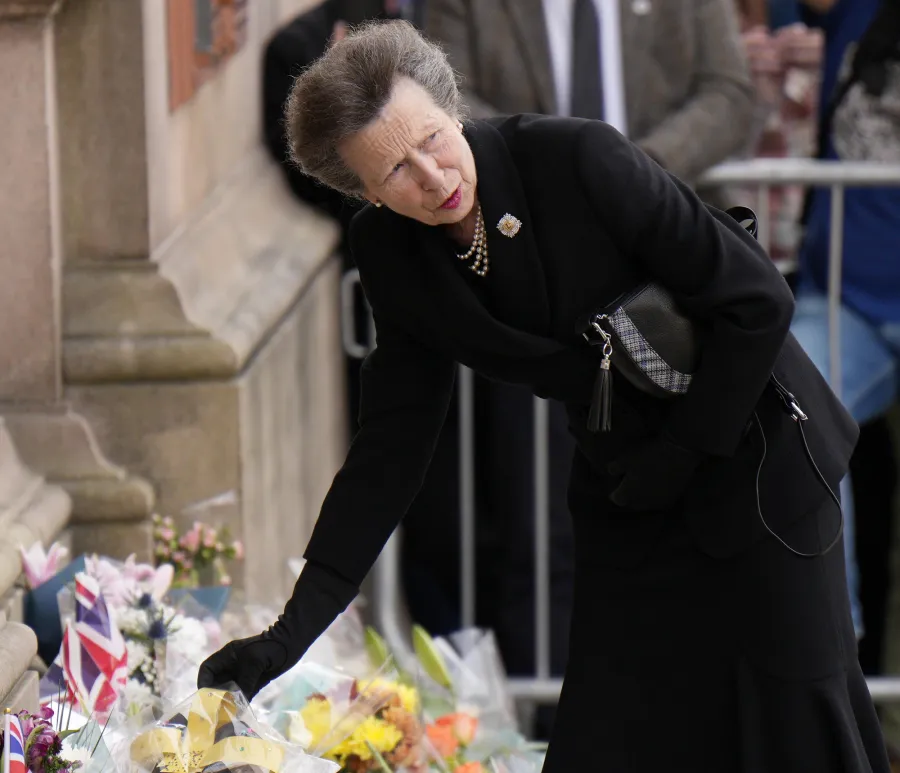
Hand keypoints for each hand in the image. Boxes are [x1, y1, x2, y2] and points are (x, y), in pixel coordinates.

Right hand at [197, 561, 359, 700]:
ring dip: (227, 703)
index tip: (204, 697)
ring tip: (226, 717)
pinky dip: (241, 703)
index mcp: (227, 655)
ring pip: (229, 691)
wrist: (292, 642)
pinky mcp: (254, 681)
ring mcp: (243, 673)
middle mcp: (232, 665)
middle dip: (215, 697)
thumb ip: (244, 684)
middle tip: (215, 713)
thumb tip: (236, 706)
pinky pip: (243, 695)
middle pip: (216, 683)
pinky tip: (240, 714)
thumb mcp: (254, 664)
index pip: (207, 669)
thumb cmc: (271, 647)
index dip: (203, 682)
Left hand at [608, 434, 703, 511]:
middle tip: (630, 482)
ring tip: (644, 482)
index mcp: (629, 495)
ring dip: (643, 496)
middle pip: (631, 503)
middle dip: (629, 495)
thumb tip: (609, 472)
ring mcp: (658, 504)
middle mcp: (642, 504)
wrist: (678, 454)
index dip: (615, 491)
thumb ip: (614, 468)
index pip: (616, 499)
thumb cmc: (648, 456)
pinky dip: (656, 494)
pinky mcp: (672, 500)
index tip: (616, 483)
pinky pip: (659, 500)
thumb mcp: (626, 459)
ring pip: (646, 503)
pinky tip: (657, 483)